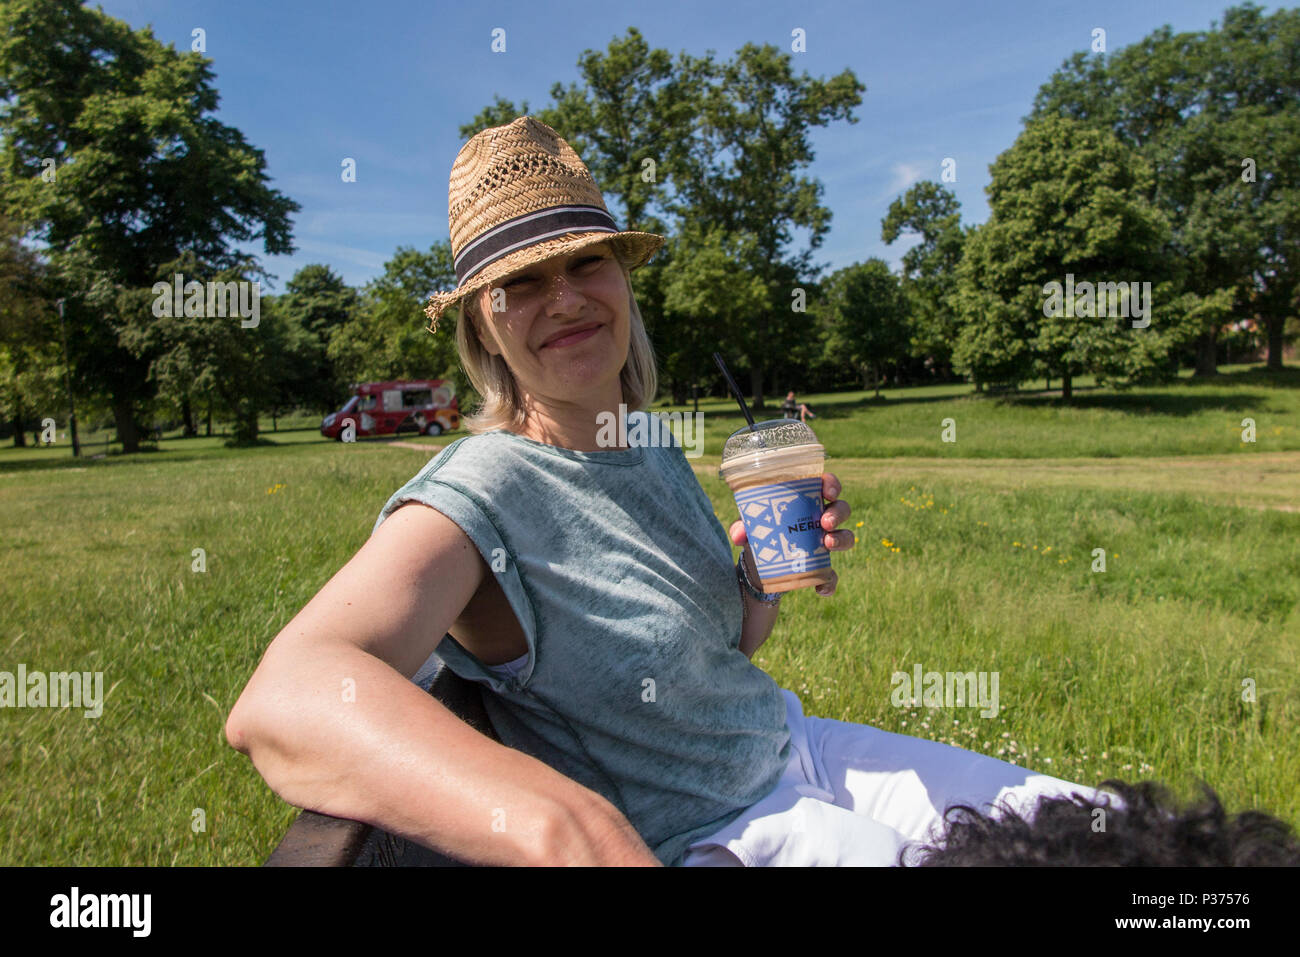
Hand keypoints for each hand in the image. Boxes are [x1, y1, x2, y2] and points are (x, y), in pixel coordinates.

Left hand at [728, 471, 854, 596]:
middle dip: (838, 513)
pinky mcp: (822, 567)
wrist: (758, 567)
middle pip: (842, 508)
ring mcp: (824, 542)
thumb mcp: (750, 528)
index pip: (826, 485)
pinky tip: (820, 589)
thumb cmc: (760, 533)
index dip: (832, 484)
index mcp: (806, 501)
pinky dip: (830, 583)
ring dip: (842, 540)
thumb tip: (740, 534)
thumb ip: (742, 527)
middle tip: (824, 522)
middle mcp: (820, 519)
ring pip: (847, 537)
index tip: (828, 492)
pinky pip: (833, 575)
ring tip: (827, 544)